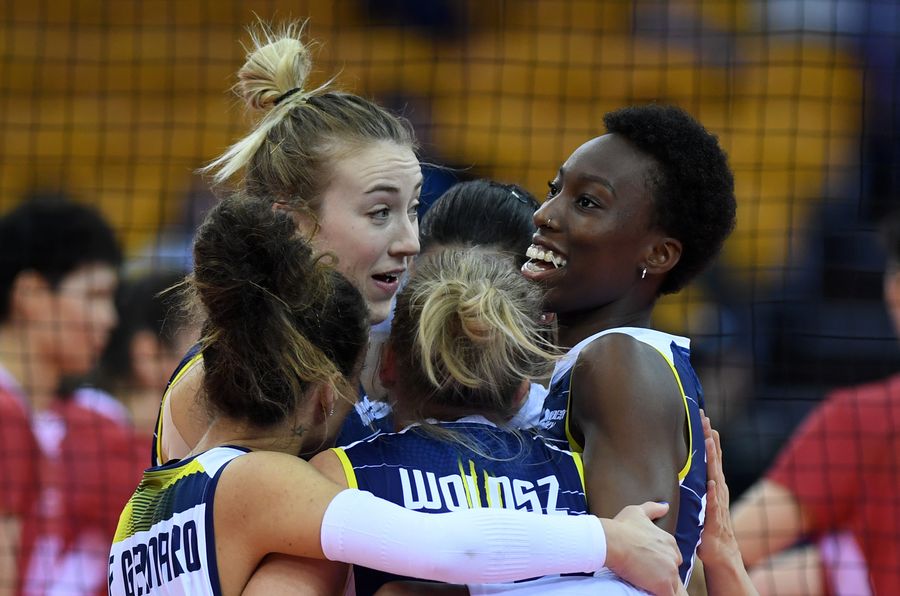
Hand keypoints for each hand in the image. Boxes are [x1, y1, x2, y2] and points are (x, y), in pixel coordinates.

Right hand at [602, 501, 681, 595]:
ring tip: (647, 584)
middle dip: (662, 573)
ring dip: (661, 585)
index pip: (671, 555)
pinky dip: (660, 594)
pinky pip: (668, 595)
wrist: (612, 541)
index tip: (647, 562)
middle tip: (645, 574)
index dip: (660, 561)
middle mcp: (673, 555)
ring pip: (671, 585)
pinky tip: (649, 592)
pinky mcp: (663, 585)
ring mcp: (670, 571)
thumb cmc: (621, 527)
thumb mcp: (637, 512)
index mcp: (669, 540)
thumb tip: (665, 506)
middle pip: (672, 570)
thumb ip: (653, 508)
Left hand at [696, 411, 738, 565]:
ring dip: (713, 459)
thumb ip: (694, 489)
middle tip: (706, 419)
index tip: (703, 420)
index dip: (707, 439)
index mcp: (714, 486)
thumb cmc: (708, 530)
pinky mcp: (715, 520)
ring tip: (710, 440)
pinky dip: (715, 493)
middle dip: (710, 439)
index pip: (710, 458)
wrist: (721, 556)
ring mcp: (718, 504)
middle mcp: (719, 491)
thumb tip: (679, 474)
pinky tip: (713, 482)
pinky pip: (715, 504)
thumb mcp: (699, 503)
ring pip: (716, 476)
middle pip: (714, 460)